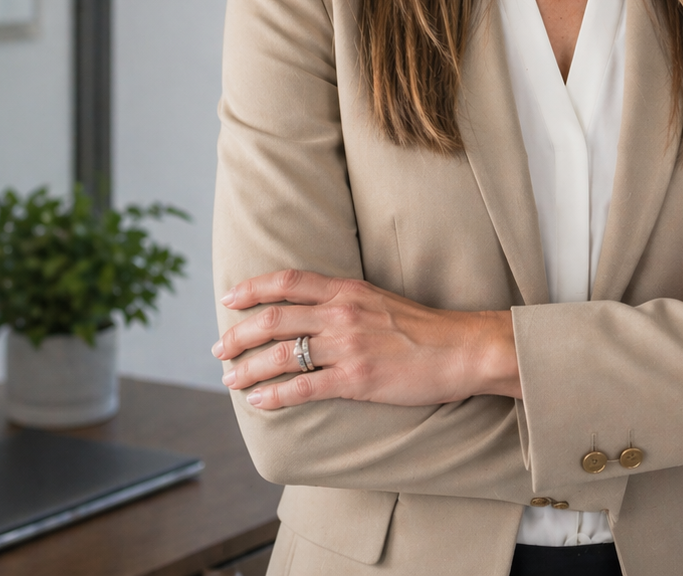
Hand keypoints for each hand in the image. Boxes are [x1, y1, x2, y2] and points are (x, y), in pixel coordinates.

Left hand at [212, 270, 520, 409]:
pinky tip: (260, 401)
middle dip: (239, 335)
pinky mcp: (357, 380)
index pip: (288, 282)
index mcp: (348, 290)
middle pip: (274, 318)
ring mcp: (348, 346)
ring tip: (231, 379)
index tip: (229, 299)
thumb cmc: (424, 328)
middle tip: (220, 349)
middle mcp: (342, 313)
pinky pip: (303, 388)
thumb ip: (345, 303)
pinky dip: (275, 395)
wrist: (462, 349)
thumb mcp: (380, 301)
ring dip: (248, 368)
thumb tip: (312, 313)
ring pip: (282, 354)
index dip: (253, 288)